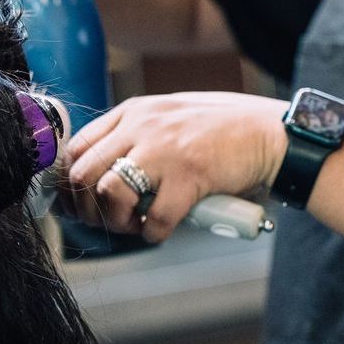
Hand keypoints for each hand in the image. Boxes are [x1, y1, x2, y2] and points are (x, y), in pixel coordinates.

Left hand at [64, 91, 287, 241]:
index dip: (71, 180)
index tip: (79, 200)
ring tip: (136, 224)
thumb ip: (138, 133)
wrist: (272, 134)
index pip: (79, 145)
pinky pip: (155, 219)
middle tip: (107, 220)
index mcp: (136, 111)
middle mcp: (143, 126)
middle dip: (88, 207)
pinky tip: (163, 229)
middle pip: (85, 172)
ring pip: (110, 193)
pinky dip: (154, 233)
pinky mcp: (188, 176)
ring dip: (118, 220)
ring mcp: (165, 150)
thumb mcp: (172, 115)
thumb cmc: (225, 130)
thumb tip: (102, 171)